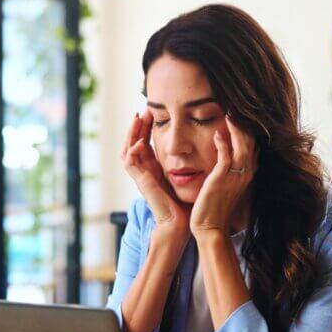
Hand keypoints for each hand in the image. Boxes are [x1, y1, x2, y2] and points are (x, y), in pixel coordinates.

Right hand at [122, 109, 189, 238]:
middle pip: (133, 142)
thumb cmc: (187, 201)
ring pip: (127, 150)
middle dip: (137, 126)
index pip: (145, 141)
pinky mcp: (141, 183)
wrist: (182, 222)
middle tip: (143, 110)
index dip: (147, 127)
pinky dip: (132, 151)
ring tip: (138, 119)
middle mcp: (145, 171)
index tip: (153, 111)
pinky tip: (141, 141)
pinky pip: (129, 163)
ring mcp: (141, 177)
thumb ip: (190, 159)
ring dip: (131, 134)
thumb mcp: (188, 174)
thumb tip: (203, 141)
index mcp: (154, 168)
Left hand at [191, 116, 255, 238]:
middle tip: (237, 105)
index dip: (248, 129)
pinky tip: (217, 133)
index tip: (241, 113)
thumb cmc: (215, 207)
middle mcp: (246, 172)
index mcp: (247, 172)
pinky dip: (223, 144)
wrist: (210, 227)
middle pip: (251, 141)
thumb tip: (226, 150)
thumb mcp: (226, 183)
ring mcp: (235, 176)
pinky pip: (226, 157)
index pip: (253, 144)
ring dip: (236, 128)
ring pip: (242, 146)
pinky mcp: (222, 180)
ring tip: (230, 112)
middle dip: (244, 123)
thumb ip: (229, 167)